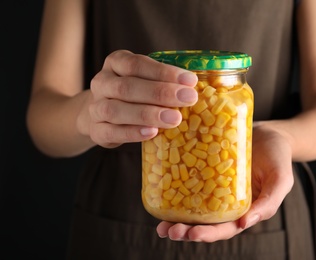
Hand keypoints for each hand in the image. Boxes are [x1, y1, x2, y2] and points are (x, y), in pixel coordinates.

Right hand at [82, 50, 197, 147]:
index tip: (190, 80)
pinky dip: (132, 133)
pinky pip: (111, 132)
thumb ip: (164, 80)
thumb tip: (196, 87)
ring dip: (148, 114)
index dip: (164, 71)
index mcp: (116, 63)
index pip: (136, 64)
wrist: (99, 114)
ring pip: (115, 110)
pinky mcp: (96, 130)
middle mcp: (102, 82)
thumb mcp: (144, 80)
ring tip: (174, 119)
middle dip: (160, 92)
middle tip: (188, 98)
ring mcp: (95, 107)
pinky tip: (152, 133)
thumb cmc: (132, 94)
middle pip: (127, 86)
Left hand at [156, 123, 293, 241]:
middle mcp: (226, 203)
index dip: (208, 234)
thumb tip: (244, 224)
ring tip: (161, 225)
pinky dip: (176, 191)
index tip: (192, 235)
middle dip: (186, 230)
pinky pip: (190, 183)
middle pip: (204, 222)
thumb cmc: (278, 156)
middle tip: (168, 231)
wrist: (269, 132)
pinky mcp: (206, 171)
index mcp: (243, 210)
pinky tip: (163, 192)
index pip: (225, 229)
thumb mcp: (281, 179)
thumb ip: (269, 202)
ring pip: (193, 207)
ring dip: (177, 218)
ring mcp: (214, 187)